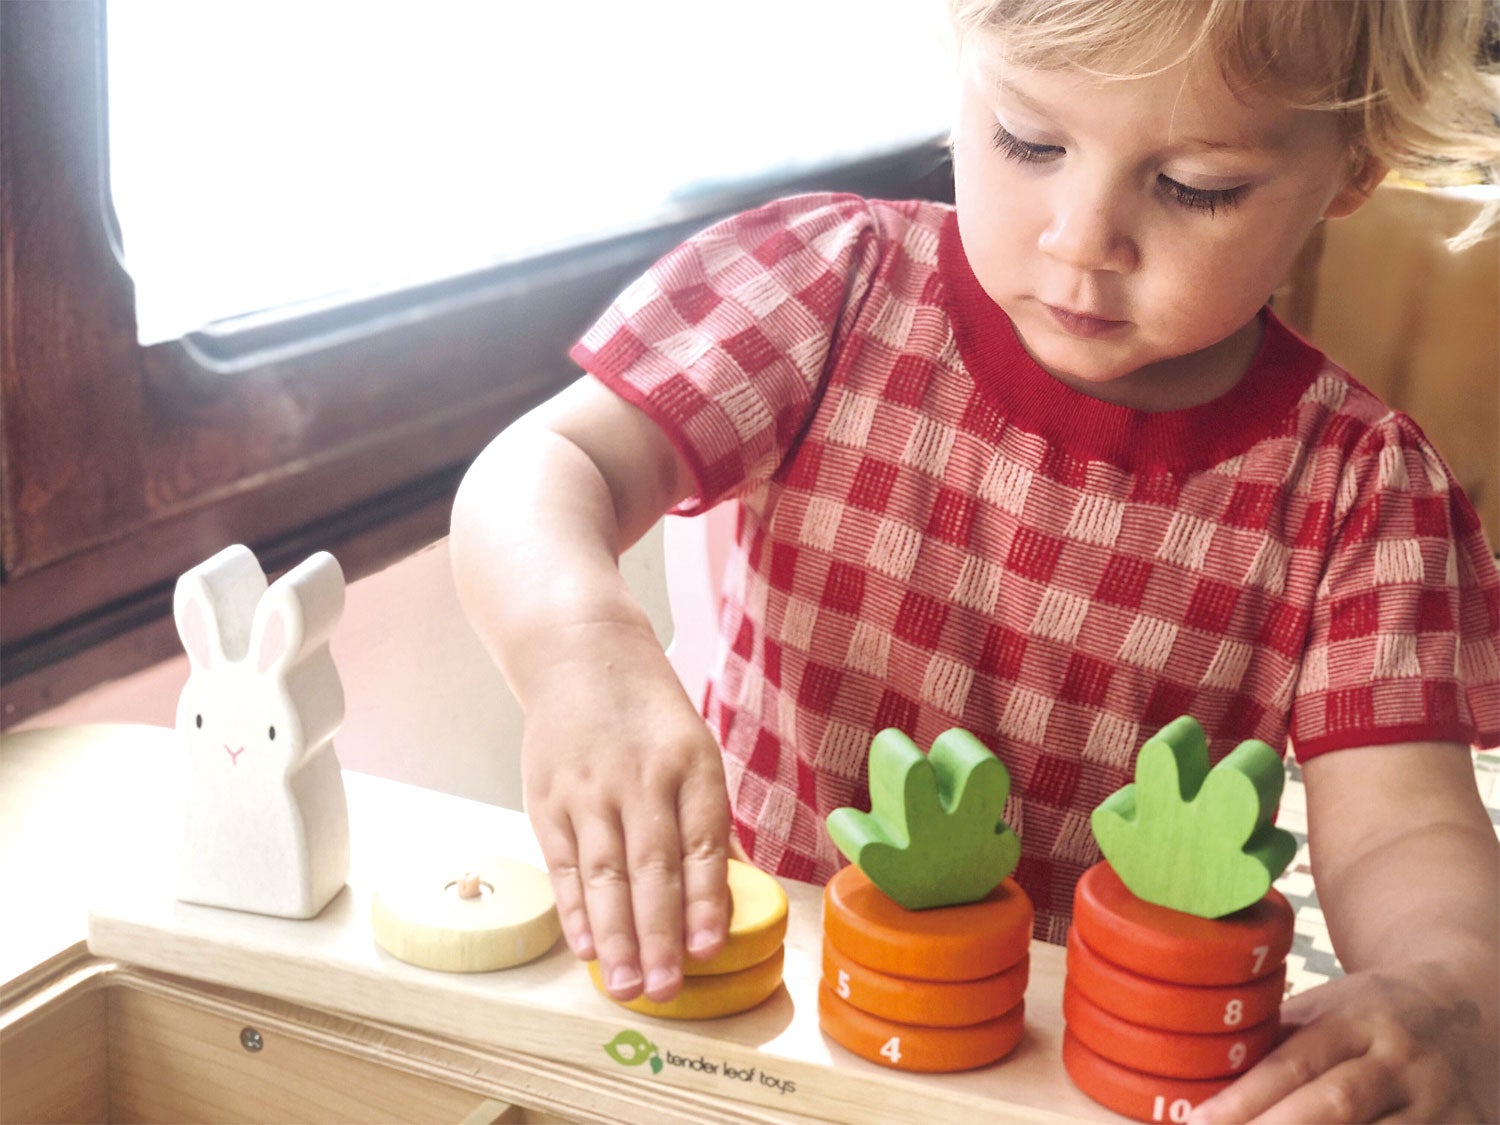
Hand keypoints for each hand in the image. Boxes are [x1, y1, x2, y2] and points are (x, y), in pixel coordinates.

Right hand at [520, 628, 733, 1003]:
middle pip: (650, 866)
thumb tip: (726, 894)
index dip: (704, 899)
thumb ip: (706, 819)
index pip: (700, 841)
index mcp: (689, 764)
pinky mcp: (547, 799)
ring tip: (627, 986)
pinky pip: (565, 865)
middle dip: (658, 934)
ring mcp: (589, 789)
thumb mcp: (694, 749)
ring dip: (616, 936)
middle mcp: (639, 778)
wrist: (580, 654)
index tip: (707, 948)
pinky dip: (575, 910)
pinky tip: (587, 947)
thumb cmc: (650, 715)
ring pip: (604, 873)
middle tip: (664, 989)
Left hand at [1190, 967, 1493, 1122]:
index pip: (1292, 1064)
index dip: (1243, 1100)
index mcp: (1356, 1018)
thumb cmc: (1370, 1014)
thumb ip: (1275, 1044)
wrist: (1462, 1006)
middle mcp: (1401, 1059)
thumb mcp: (1325, 1009)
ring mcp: (1439, 1101)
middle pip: (1333, 1106)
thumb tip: (1202, 1082)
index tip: (1198, 1123)